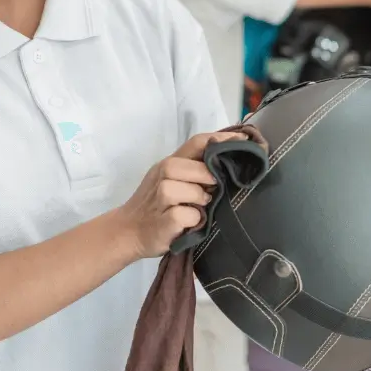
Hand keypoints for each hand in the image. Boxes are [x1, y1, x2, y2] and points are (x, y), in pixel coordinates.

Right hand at [118, 131, 247, 258]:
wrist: (126, 232)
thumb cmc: (155, 207)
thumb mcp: (169, 181)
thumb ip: (192, 171)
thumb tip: (224, 166)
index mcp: (168, 164)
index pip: (197, 142)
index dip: (221, 139)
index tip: (243, 138)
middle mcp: (162, 174)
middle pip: (194, 165)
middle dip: (208, 178)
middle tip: (210, 192)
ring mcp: (160, 196)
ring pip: (193, 190)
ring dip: (200, 200)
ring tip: (197, 208)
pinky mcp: (163, 220)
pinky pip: (188, 214)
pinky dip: (193, 220)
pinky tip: (188, 223)